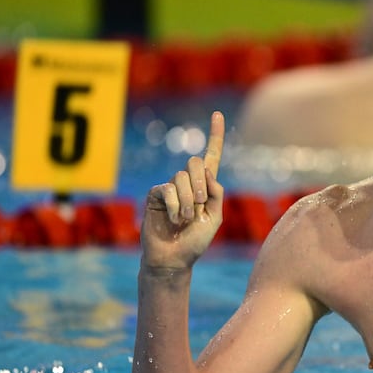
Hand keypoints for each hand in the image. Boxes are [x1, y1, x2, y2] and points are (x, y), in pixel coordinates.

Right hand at [140, 111, 225, 270]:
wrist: (174, 258)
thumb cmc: (195, 241)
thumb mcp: (215, 217)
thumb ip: (217, 193)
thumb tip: (208, 171)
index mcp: (205, 186)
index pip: (212, 156)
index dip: (215, 136)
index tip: (218, 114)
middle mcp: (187, 183)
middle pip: (195, 163)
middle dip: (200, 185)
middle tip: (199, 206)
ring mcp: (170, 187)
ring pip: (181, 178)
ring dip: (188, 202)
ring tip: (184, 220)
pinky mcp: (155, 194)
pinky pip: (168, 190)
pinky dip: (175, 206)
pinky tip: (173, 220)